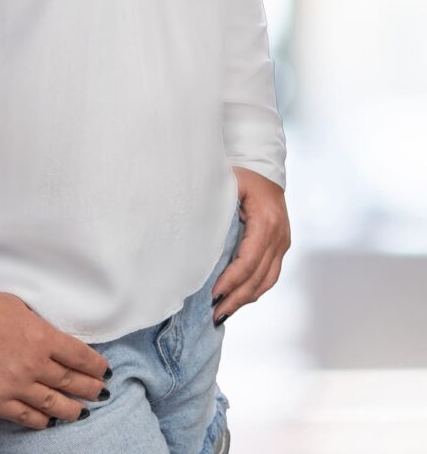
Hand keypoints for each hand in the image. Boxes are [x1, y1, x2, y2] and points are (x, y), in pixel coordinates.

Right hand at [0, 291, 110, 429]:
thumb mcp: (19, 306)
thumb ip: (38, 324)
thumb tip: (51, 336)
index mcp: (42, 336)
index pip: (78, 355)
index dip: (95, 365)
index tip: (104, 370)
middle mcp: (34, 364)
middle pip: (70, 380)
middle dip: (89, 387)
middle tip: (101, 391)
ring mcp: (16, 386)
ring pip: (52, 403)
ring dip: (71, 409)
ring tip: (83, 412)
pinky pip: (25, 416)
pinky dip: (41, 421)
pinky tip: (50, 422)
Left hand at [210, 167, 290, 323]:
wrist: (265, 167)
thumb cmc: (243, 175)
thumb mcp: (228, 185)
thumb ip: (217, 210)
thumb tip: (198, 238)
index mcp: (266, 222)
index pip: (249, 260)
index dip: (232, 280)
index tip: (214, 294)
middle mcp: (279, 235)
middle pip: (259, 276)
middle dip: (236, 297)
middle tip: (215, 313)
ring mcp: (283, 242)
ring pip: (267, 280)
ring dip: (246, 299)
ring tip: (224, 313)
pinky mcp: (281, 245)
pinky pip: (270, 274)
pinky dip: (254, 289)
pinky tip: (239, 299)